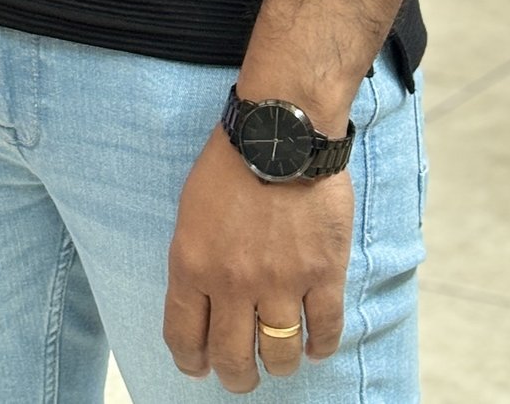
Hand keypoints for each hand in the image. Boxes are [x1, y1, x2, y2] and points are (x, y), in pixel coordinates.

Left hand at [164, 128, 351, 390]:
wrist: (280, 131)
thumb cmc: (230, 164)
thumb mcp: (190, 212)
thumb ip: (194, 262)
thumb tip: (199, 306)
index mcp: (193, 264)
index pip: (184, 337)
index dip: (191, 362)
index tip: (198, 367)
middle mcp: (234, 282)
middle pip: (233, 360)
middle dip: (236, 377)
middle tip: (241, 377)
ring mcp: (281, 281)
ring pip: (280, 356)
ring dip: (278, 365)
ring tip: (278, 359)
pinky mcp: (323, 274)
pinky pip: (324, 332)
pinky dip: (320, 347)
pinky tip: (313, 346)